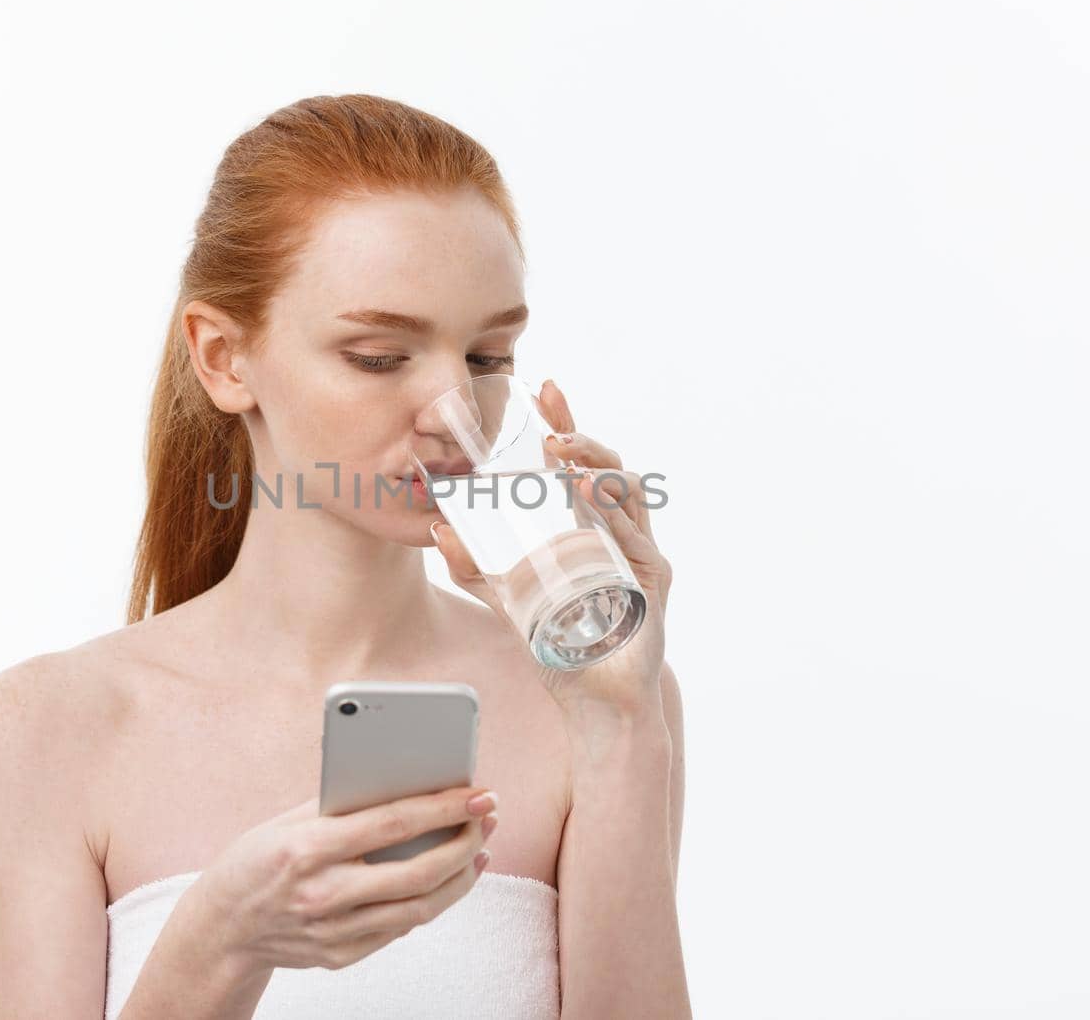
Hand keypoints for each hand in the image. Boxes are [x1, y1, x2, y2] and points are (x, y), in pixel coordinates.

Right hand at [175, 784, 499, 974]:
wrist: (222, 927)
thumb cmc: (255, 861)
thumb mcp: (287, 820)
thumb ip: (341, 804)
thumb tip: (406, 783)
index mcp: (308, 848)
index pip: (394, 824)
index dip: (444, 807)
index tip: (478, 793)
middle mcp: (324, 894)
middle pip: (418, 872)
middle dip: (464, 842)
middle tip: (487, 818)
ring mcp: (334, 931)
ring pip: (419, 908)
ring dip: (459, 877)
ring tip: (477, 849)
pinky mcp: (341, 956)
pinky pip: (399, 929)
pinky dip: (430, 901)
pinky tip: (445, 879)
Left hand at [430, 378, 670, 719]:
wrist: (595, 701)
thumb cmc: (559, 645)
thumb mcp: (507, 600)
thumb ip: (474, 567)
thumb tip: (438, 528)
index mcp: (584, 525)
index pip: (576, 463)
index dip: (565, 423)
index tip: (545, 387)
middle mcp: (616, 530)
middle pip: (605, 466)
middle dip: (580, 436)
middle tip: (550, 422)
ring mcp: (637, 551)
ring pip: (626, 491)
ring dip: (596, 465)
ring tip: (564, 452)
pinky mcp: (651, 577)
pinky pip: (634, 533)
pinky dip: (611, 509)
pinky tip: (588, 492)